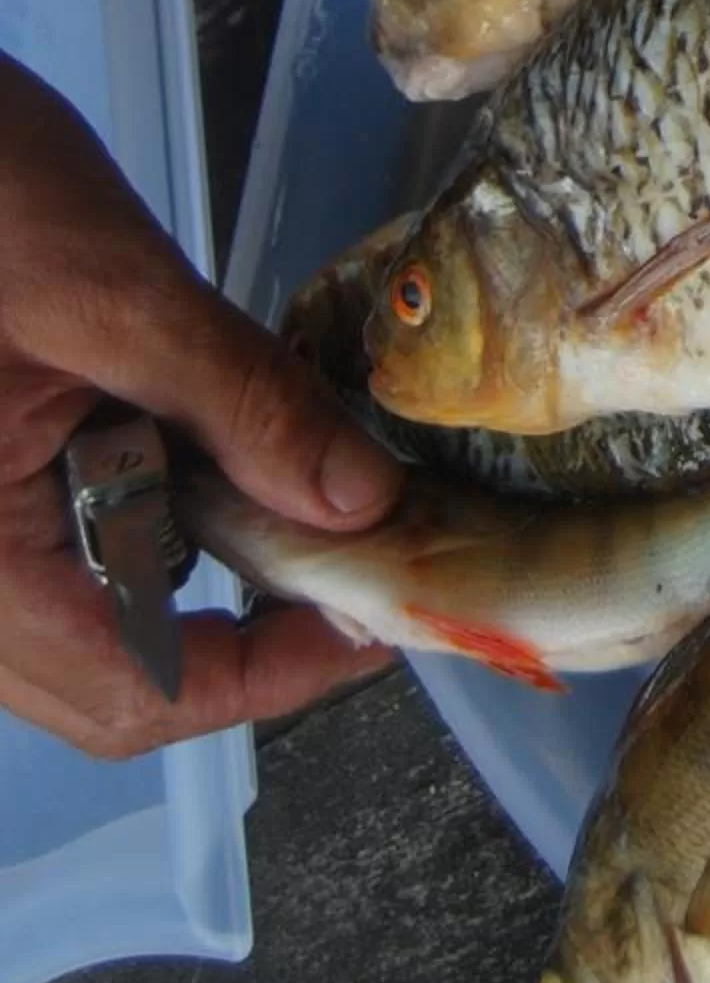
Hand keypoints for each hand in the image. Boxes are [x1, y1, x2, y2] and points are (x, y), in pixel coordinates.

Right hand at [0, 49, 402, 758]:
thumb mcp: (116, 290)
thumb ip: (241, 403)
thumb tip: (362, 499)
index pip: (128, 692)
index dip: (266, 678)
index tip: (372, 620)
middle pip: (109, 682)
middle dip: (244, 638)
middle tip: (354, 558)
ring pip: (88, 621)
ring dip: (201, 580)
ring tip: (298, 495)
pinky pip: (64, 549)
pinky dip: (152, 520)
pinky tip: (210, 448)